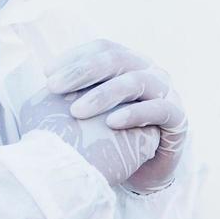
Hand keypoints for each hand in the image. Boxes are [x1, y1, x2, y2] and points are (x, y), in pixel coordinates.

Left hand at [44, 39, 189, 193]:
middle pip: (116, 59)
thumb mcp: (90, 113)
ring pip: (135, 81)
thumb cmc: (113, 137)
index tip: (47, 73)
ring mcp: (166, 92)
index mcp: (129, 63)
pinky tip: (111, 123)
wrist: (144, 170)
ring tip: (77, 111)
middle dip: (82, 71)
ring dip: (103, 94)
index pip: (103, 48)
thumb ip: (73, 94)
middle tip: (53, 87)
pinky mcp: (177, 117)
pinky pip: (158, 109)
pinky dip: (134, 114)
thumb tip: (42, 82)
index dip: (75, 56)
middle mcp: (149, 71)